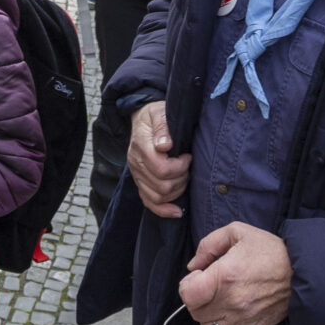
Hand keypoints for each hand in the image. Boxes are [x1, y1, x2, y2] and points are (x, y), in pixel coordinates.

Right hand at [129, 101, 190, 218]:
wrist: (143, 118)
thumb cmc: (155, 114)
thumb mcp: (160, 113)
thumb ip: (163, 127)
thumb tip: (165, 145)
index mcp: (141, 146)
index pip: (160, 168)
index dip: (180, 167)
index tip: (188, 156)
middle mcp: (136, 164)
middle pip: (161, 186)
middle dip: (181, 178)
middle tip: (188, 166)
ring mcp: (137, 175)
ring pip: (158, 196)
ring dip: (177, 191)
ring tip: (184, 176)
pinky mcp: (140, 182)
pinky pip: (149, 203)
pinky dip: (164, 210)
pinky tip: (177, 211)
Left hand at [179, 221, 291, 324]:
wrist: (302, 273)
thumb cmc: (271, 251)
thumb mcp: (238, 232)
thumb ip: (209, 244)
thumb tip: (194, 265)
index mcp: (225, 276)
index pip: (188, 294)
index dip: (188, 284)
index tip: (199, 276)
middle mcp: (232, 302)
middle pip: (195, 312)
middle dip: (197, 298)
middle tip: (209, 286)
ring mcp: (242, 319)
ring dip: (208, 315)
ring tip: (219, 300)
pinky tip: (229, 311)